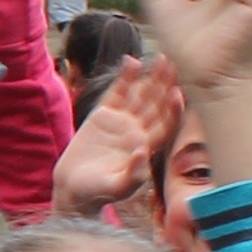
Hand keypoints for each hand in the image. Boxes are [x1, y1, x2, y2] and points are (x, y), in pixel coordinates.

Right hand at [51, 57, 178, 221]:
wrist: (74, 189)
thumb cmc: (97, 193)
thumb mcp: (116, 188)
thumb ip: (132, 175)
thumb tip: (143, 151)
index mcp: (146, 147)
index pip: (166, 124)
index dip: (173, 110)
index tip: (177, 94)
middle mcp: (138, 131)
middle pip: (157, 104)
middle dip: (167, 86)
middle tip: (175, 65)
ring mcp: (122, 121)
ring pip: (141, 95)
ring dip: (152, 77)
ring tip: (162, 58)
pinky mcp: (103, 114)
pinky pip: (117, 92)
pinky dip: (125, 77)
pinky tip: (131, 62)